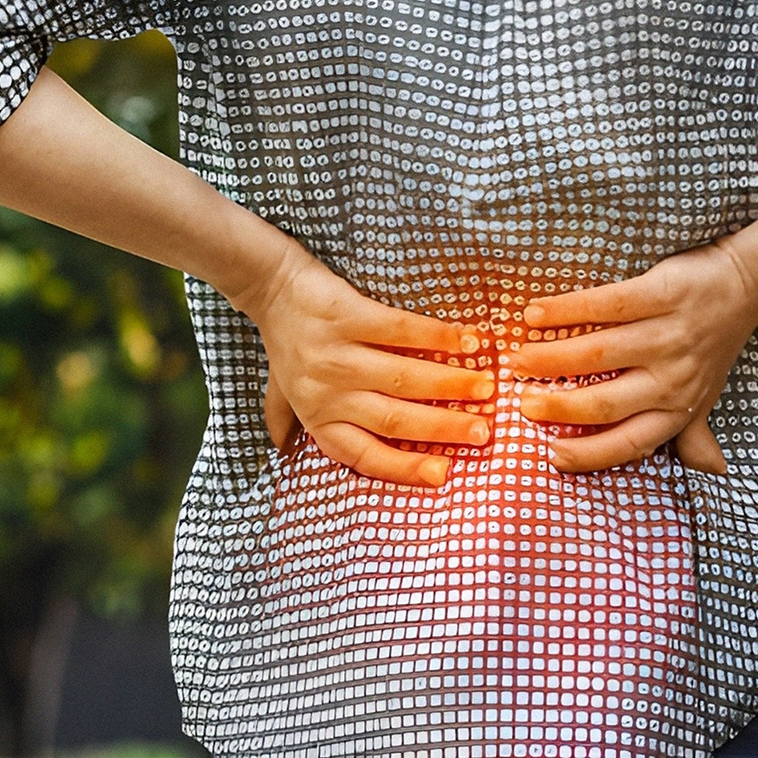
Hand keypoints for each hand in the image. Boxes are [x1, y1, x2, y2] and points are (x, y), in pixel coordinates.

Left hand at [231, 243, 494, 487]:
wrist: (270, 285)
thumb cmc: (284, 343)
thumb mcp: (280, 391)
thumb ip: (288, 422)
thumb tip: (285, 455)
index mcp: (317, 418)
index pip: (365, 455)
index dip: (405, 469)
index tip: (445, 473)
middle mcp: (327, 393)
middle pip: (394, 420)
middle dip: (444, 427)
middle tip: (483, 430)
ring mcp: (337, 354)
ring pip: (403, 378)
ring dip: (450, 384)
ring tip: (486, 386)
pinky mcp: (346, 315)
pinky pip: (399, 330)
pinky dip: (436, 336)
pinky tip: (466, 340)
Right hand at [511, 240, 757, 474]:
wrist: (743, 285)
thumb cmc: (715, 346)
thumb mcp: (706, 395)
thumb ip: (692, 433)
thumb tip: (709, 473)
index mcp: (678, 408)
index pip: (630, 444)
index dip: (588, 455)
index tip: (551, 455)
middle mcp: (673, 378)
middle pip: (604, 403)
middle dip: (558, 408)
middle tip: (523, 403)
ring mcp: (668, 335)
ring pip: (599, 353)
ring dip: (552, 358)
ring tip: (519, 359)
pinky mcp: (662, 292)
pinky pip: (607, 304)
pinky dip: (566, 310)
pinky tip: (536, 314)